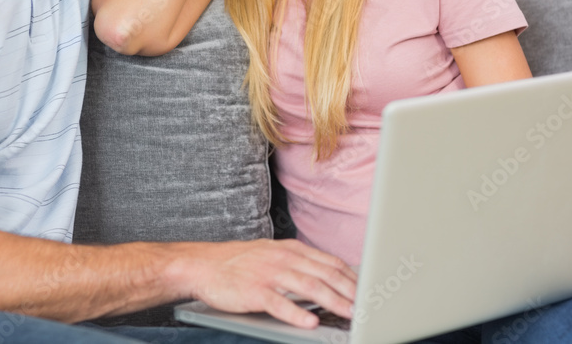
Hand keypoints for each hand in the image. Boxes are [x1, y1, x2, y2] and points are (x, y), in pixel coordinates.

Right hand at [174, 239, 356, 328]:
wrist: (202, 264)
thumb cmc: (239, 263)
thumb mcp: (273, 254)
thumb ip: (299, 263)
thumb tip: (329, 277)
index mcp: (291, 249)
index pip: (330, 262)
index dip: (351, 277)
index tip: (368, 290)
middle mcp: (283, 258)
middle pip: (325, 274)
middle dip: (349, 290)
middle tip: (366, 306)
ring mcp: (269, 274)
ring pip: (309, 287)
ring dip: (332, 301)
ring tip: (349, 313)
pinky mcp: (254, 291)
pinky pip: (279, 303)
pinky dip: (296, 313)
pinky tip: (310, 322)